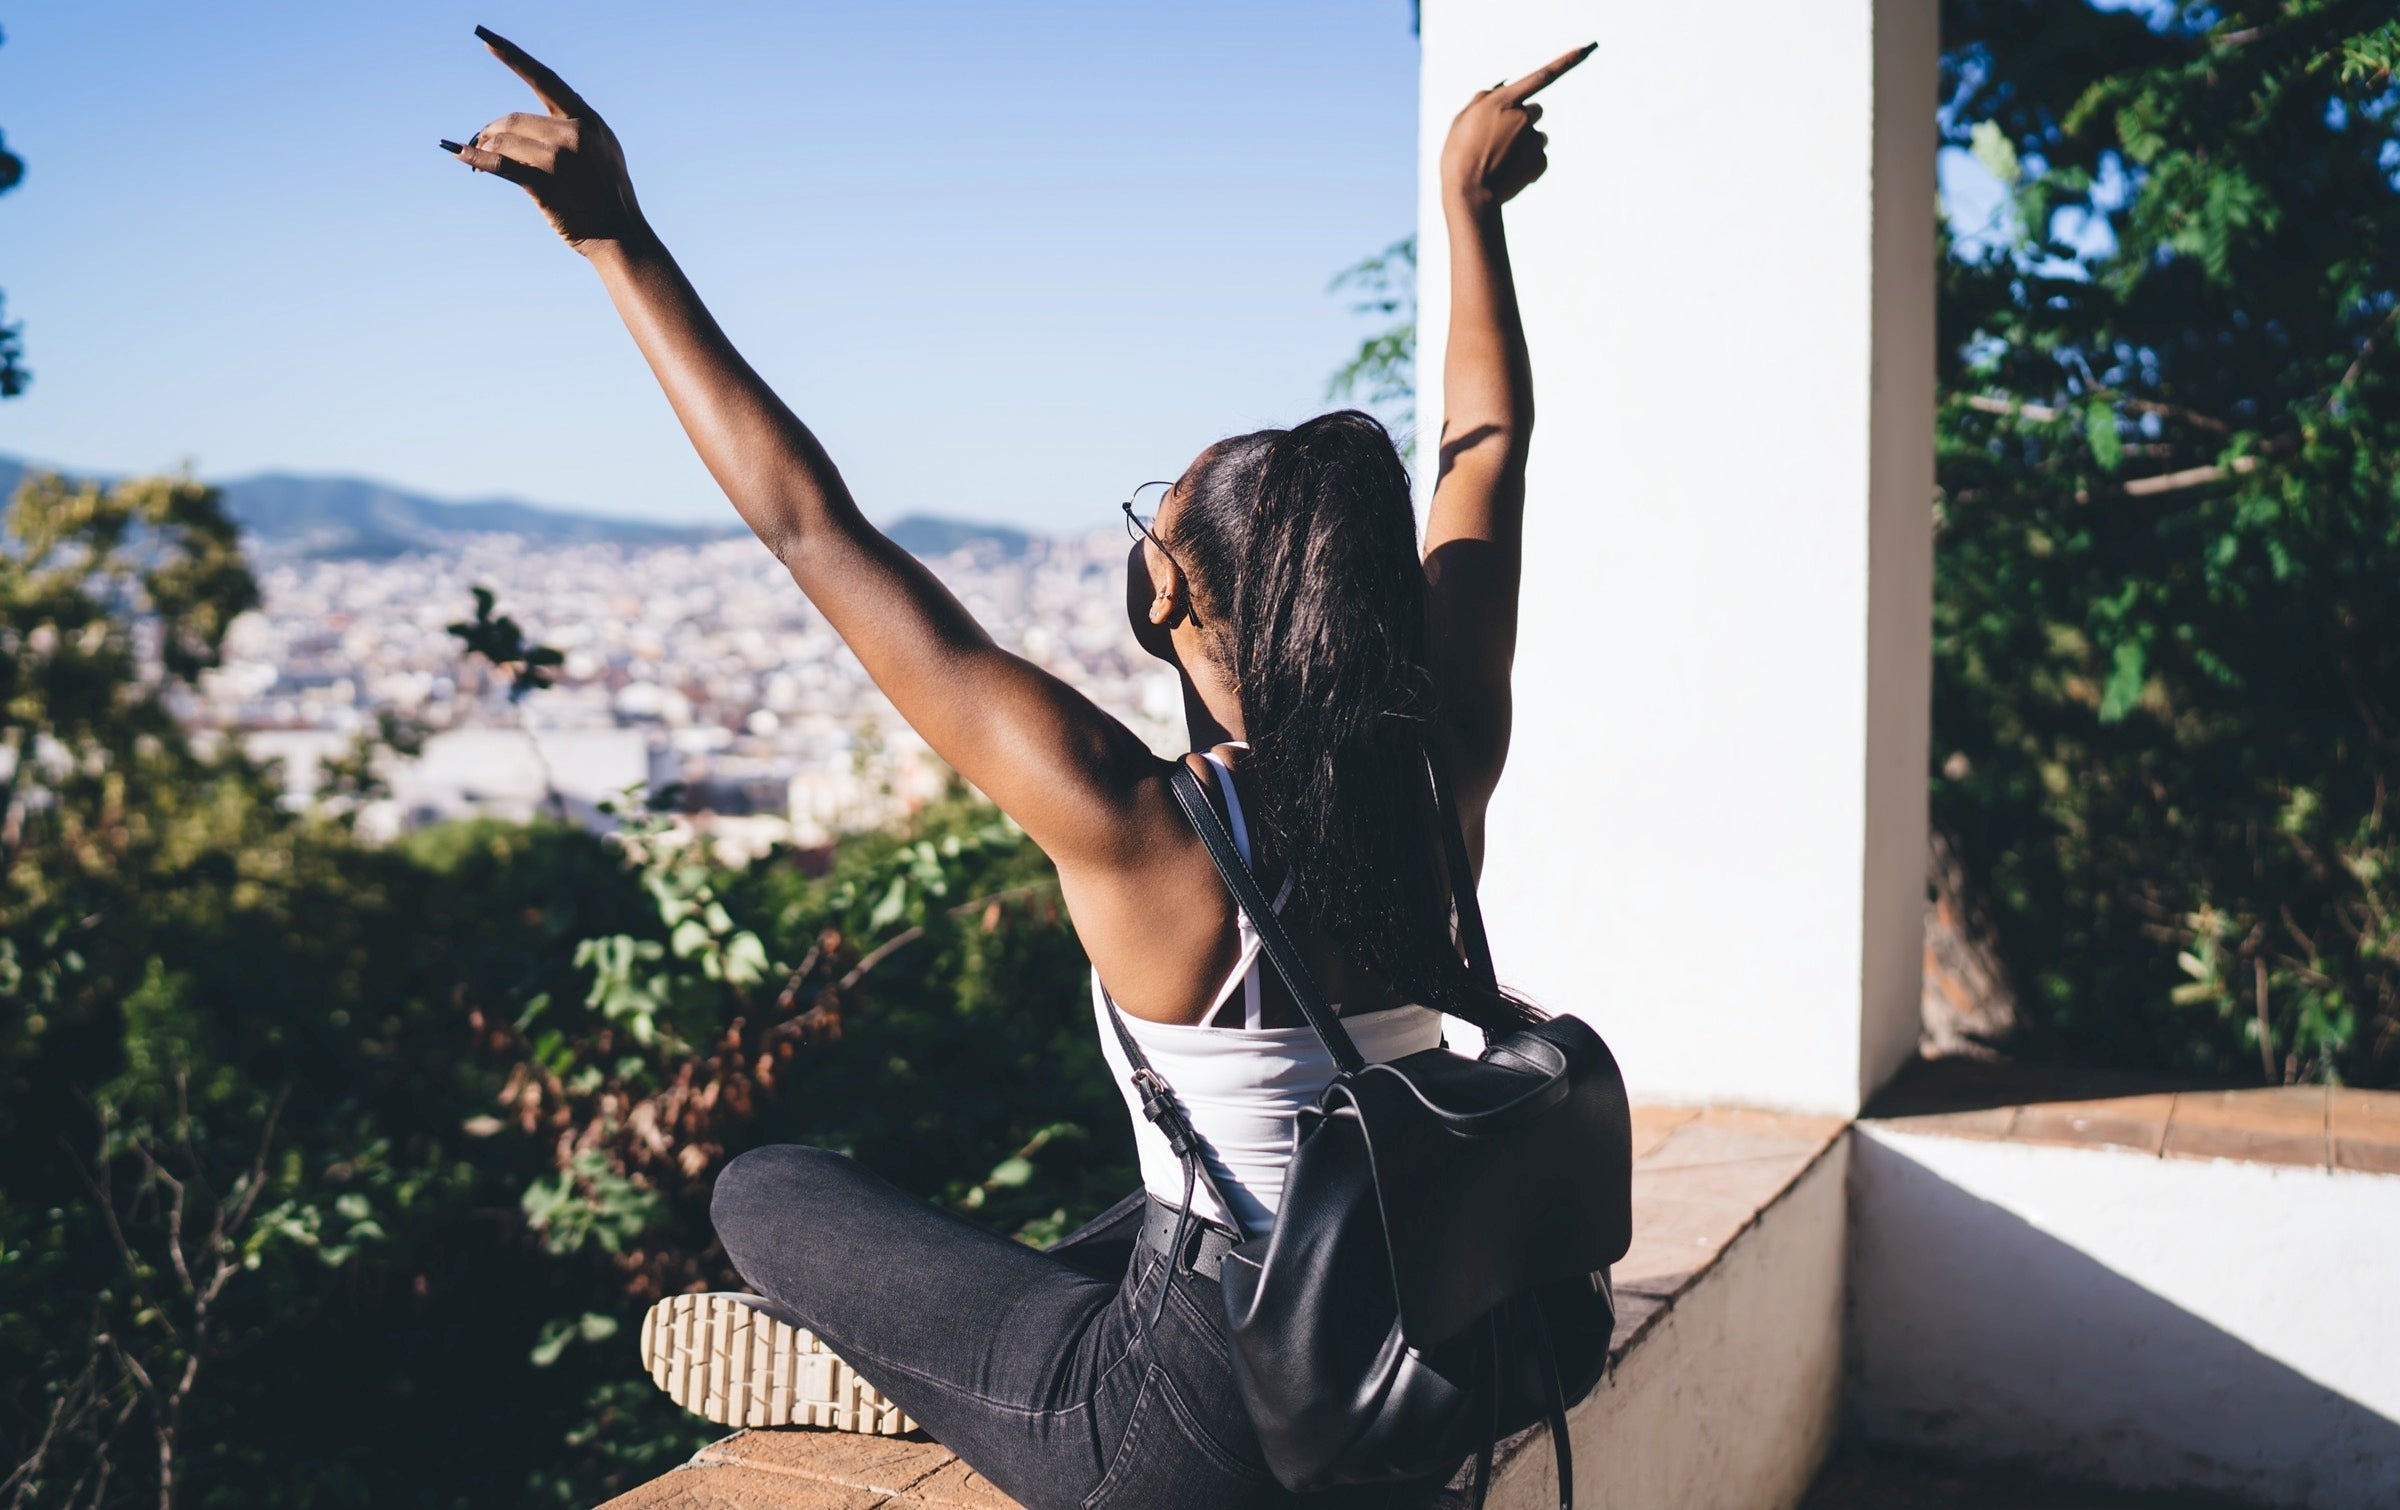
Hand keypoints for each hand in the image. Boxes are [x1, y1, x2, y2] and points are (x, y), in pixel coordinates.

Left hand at [443, 26, 644, 252]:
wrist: (621, 236)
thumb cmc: (610, 197)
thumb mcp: (606, 150)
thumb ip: (579, 127)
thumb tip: (542, 117)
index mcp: (588, 120)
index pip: (544, 78)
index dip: (513, 57)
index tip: (486, 39)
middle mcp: (573, 133)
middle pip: (513, 119)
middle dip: (490, 130)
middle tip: (478, 142)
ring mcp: (559, 159)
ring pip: (503, 142)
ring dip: (483, 147)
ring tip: (476, 158)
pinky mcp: (545, 184)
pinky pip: (499, 165)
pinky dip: (475, 158)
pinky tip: (459, 154)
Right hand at [1439, 43, 1594, 211]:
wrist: (1469, 195)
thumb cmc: (1458, 156)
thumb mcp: (1462, 120)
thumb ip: (1483, 98)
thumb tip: (1502, 85)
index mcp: (1504, 101)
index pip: (1541, 76)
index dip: (1566, 61)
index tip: (1587, 49)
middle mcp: (1524, 116)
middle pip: (1535, 110)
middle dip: (1522, 120)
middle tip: (1499, 140)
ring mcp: (1534, 139)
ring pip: (1537, 135)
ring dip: (1523, 144)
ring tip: (1501, 161)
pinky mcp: (1541, 161)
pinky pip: (1538, 157)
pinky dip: (1526, 163)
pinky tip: (1509, 172)